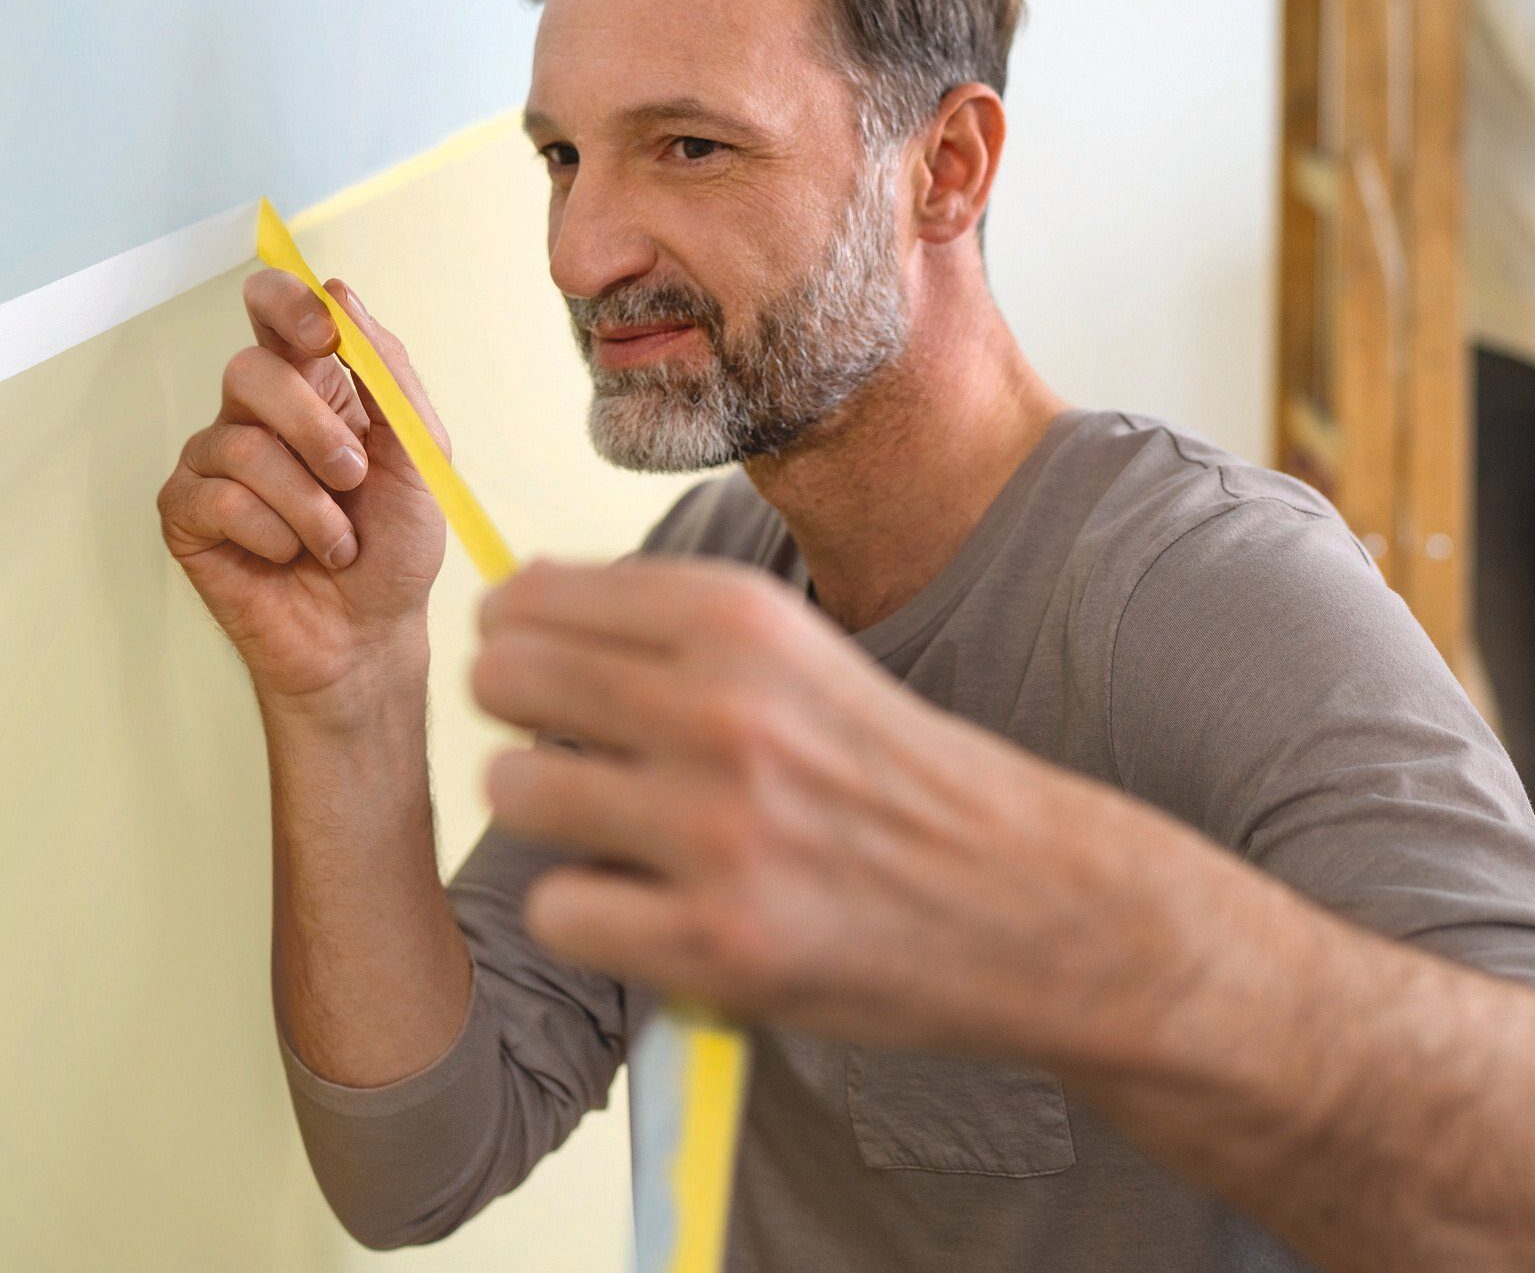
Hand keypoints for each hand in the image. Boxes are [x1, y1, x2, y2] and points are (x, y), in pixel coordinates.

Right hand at [158, 270, 450, 711]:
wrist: (370, 635)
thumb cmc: (394, 548)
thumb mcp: (419, 455)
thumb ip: (389, 375)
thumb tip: (341, 294)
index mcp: (314, 385)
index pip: (274, 309)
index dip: (286, 304)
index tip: (321, 333)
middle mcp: (257, 414)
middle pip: (250, 371)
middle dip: (313, 429)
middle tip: (353, 478)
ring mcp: (215, 462)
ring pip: (240, 444)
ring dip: (307, 504)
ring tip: (336, 542)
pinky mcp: (186, 514)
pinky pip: (216, 498)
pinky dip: (271, 534)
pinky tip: (287, 556)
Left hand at [470, 557, 1180, 1065]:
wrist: (1030, 900)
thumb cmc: (896, 777)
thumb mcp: (799, 656)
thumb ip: (670, 629)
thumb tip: (518, 605)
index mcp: (741, 620)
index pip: (537, 595)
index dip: (517, 635)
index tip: (538, 665)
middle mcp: (723, 707)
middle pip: (504, 678)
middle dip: (515, 716)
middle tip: (565, 750)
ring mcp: (718, 828)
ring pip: (514, 789)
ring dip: (545, 814)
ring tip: (609, 829)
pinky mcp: (717, 940)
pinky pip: (557, 909)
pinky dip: (588, 914)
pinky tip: (646, 907)